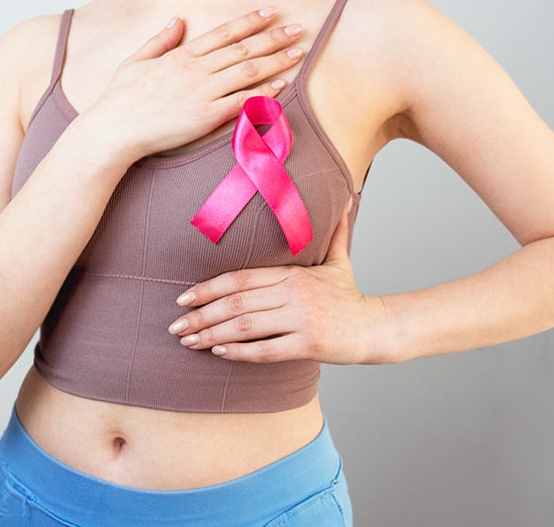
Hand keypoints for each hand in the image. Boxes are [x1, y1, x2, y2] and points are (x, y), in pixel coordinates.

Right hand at [87, 7, 303, 159]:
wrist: (114, 130)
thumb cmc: (120, 99)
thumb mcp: (136, 60)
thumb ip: (160, 39)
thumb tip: (177, 19)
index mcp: (181, 55)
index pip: (223, 33)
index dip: (250, 21)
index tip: (270, 12)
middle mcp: (195, 69)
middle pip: (243, 48)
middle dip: (274, 36)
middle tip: (298, 27)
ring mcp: (202, 92)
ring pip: (248, 71)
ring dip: (276, 60)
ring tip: (298, 52)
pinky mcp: (206, 116)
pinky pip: (242, 101)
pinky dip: (263, 92)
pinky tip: (281, 85)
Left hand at [168, 203, 387, 364]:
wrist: (377, 327)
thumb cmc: (350, 297)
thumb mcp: (338, 261)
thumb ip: (333, 233)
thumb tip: (343, 200)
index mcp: (291, 273)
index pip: (240, 278)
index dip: (208, 288)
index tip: (183, 299)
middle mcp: (293, 292)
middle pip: (236, 303)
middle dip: (200, 316)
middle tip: (175, 326)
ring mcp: (301, 318)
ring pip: (246, 326)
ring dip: (212, 335)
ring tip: (188, 343)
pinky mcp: (308, 343)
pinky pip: (266, 349)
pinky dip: (239, 352)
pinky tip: (220, 353)